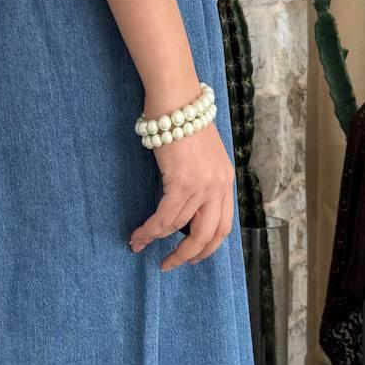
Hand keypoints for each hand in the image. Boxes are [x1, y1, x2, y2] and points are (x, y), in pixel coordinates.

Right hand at [128, 122, 235, 269]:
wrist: (178, 100)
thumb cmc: (184, 120)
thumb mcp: (203, 154)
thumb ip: (201, 178)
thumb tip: (185, 202)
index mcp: (225, 181)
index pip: (223, 226)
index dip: (208, 247)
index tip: (192, 256)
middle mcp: (219, 187)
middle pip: (207, 235)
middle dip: (187, 255)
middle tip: (169, 264)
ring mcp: (202, 186)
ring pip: (180, 228)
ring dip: (158, 241)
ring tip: (140, 245)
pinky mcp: (182, 182)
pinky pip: (165, 217)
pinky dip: (150, 230)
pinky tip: (139, 235)